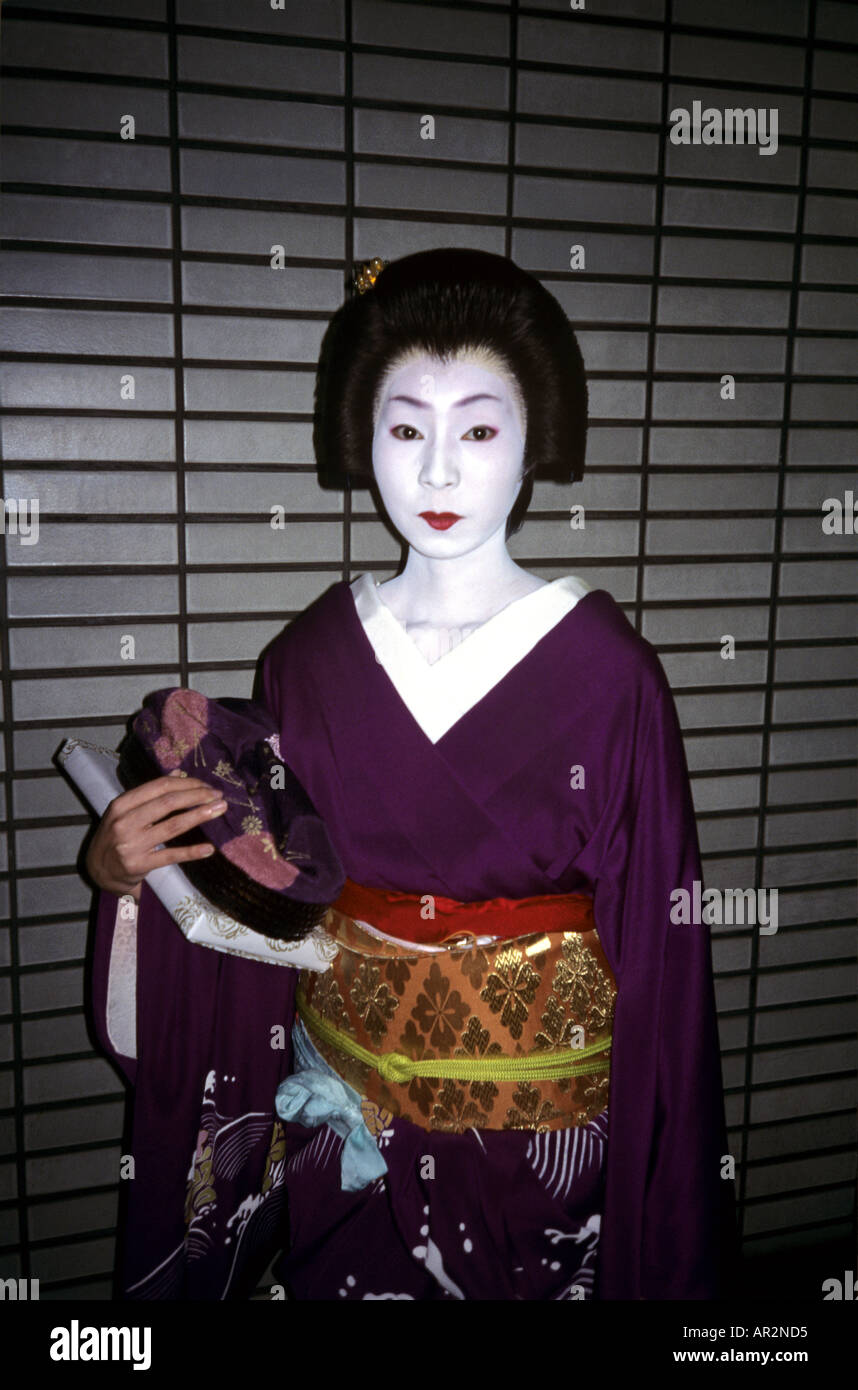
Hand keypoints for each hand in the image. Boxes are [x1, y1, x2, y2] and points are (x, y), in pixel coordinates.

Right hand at [85, 773, 227, 897]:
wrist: (99, 871)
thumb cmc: (116, 836)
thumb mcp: (125, 811)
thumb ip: (150, 793)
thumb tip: (178, 773)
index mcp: (121, 804)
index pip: (160, 787)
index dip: (187, 783)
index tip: (207, 785)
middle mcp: (124, 822)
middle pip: (168, 803)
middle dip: (197, 796)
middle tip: (218, 796)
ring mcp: (131, 844)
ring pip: (172, 826)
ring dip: (199, 816)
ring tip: (220, 810)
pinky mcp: (139, 865)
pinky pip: (170, 856)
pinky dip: (192, 852)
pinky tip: (209, 848)